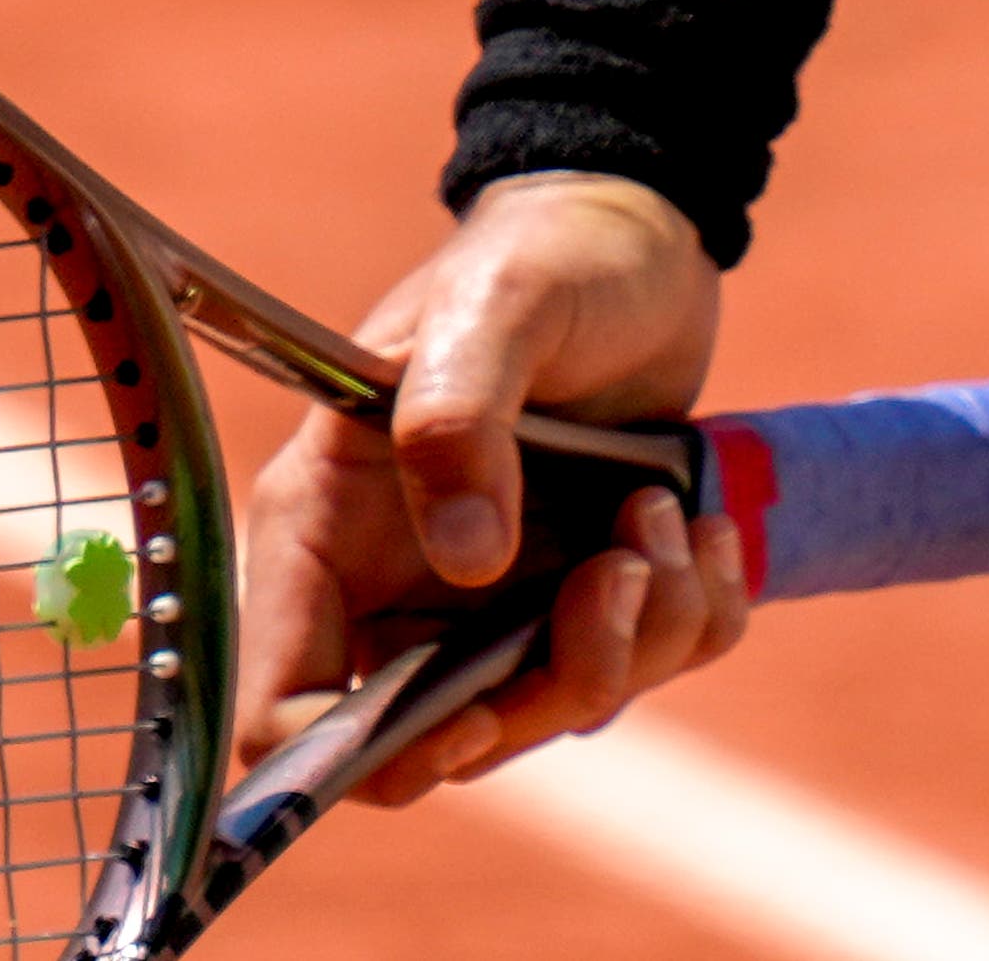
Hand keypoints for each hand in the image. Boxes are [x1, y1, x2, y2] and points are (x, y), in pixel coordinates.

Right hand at [229, 173, 747, 802]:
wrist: (642, 235)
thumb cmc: (544, 252)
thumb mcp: (499, 308)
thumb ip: (460, 417)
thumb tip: (468, 559)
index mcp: (328, 529)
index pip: (285, 703)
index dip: (355, 752)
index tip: (465, 719)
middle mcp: (402, 583)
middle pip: (447, 740)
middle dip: (550, 685)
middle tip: (619, 575)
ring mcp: (498, 599)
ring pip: (559, 709)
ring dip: (641, 635)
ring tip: (665, 515)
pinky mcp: (586, 589)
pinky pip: (647, 665)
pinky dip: (693, 617)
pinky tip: (703, 524)